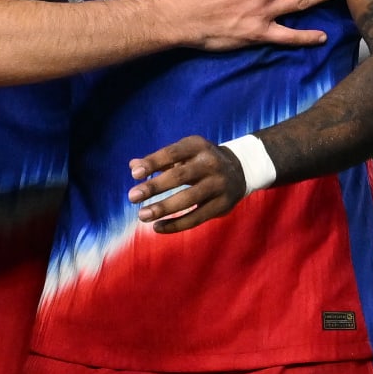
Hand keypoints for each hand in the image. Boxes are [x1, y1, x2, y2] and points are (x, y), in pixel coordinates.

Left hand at [126, 135, 247, 231]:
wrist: (240, 170)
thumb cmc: (200, 161)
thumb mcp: (183, 154)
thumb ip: (159, 160)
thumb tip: (133, 167)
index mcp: (197, 146)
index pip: (172, 153)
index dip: (153, 163)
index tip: (134, 175)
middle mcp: (210, 163)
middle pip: (179, 176)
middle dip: (154, 187)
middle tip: (132, 197)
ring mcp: (218, 185)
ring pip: (188, 198)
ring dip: (163, 208)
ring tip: (142, 215)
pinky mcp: (223, 205)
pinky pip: (197, 217)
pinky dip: (176, 224)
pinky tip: (158, 227)